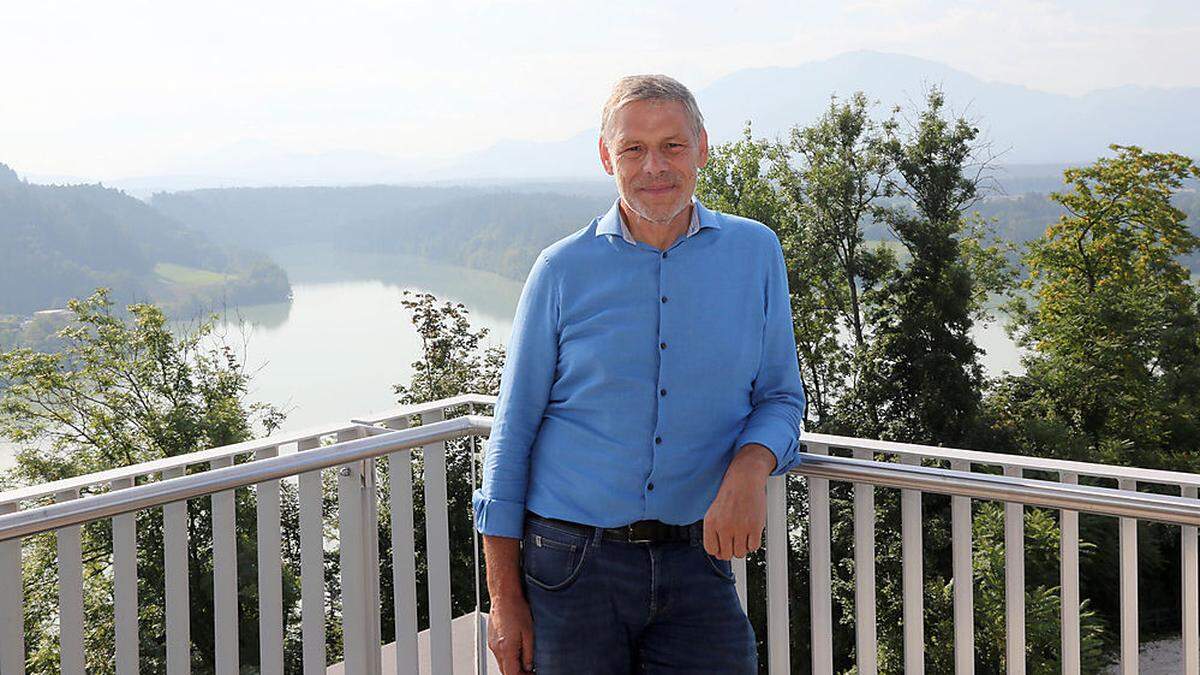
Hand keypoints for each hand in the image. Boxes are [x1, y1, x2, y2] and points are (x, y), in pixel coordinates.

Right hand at [489, 595, 534, 673]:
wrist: (503, 597)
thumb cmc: (516, 610)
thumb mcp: (529, 633)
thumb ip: (528, 653)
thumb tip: (528, 666)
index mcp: (506, 649)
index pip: (512, 674)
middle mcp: (496, 649)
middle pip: (505, 671)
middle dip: (517, 674)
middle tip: (529, 672)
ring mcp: (492, 645)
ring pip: (502, 664)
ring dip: (512, 667)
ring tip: (525, 663)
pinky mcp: (492, 640)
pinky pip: (499, 655)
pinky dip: (508, 658)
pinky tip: (517, 653)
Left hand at [703, 443, 774, 559]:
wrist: (744, 480)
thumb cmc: (730, 495)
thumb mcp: (714, 512)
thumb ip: (714, 532)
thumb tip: (719, 553)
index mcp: (711, 523)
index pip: (711, 549)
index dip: (718, 550)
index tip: (723, 547)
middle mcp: (724, 526)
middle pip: (727, 555)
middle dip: (731, 550)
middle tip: (735, 541)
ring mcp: (739, 527)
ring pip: (741, 553)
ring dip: (743, 547)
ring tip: (744, 535)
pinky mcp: (754, 527)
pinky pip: (754, 547)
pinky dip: (753, 543)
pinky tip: (751, 533)